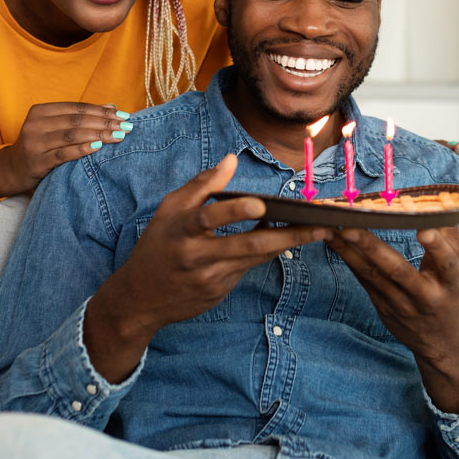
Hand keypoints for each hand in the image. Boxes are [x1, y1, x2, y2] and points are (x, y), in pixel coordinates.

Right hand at [0, 102, 130, 196]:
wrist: (12, 170)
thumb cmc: (40, 146)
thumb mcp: (55, 127)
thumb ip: (79, 117)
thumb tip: (112, 106)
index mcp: (40, 111)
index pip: (77, 107)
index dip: (101, 110)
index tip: (123, 114)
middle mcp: (35, 124)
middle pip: (77, 120)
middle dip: (105, 122)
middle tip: (127, 125)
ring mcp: (34, 143)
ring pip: (72, 135)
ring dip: (99, 134)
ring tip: (119, 136)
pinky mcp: (36, 162)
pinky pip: (63, 154)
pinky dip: (83, 149)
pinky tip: (99, 147)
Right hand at [85, 155, 325, 381]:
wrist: (138, 299)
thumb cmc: (156, 245)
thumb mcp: (169, 210)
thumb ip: (201, 185)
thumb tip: (231, 160)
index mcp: (181, 230)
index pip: (209, 218)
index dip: (235, 211)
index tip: (262, 204)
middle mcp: (197, 256)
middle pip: (247, 246)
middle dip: (287, 235)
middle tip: (319, 226)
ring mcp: (210, 278)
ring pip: (255, 258)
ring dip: (287, 244)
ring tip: (318, 231)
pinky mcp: (218, 292)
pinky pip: (247, 269)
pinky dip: (267, 254)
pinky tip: (288, 241)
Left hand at [327, 226, 458, 413]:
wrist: (440, 340)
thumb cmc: (450, 293)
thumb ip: (451, 238)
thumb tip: (444, 203)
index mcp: (452, 284)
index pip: (446, 264)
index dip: (436, 247)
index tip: (423, 229)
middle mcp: (425, 296)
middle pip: (398, 271)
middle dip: (372, 249)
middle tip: (351, 227)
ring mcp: (401, 304)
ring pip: (372, 276)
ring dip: (349, 252)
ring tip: (330, 230)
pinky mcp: (382, 307)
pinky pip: (363, 280)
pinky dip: (348, 260)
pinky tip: (334, 243)